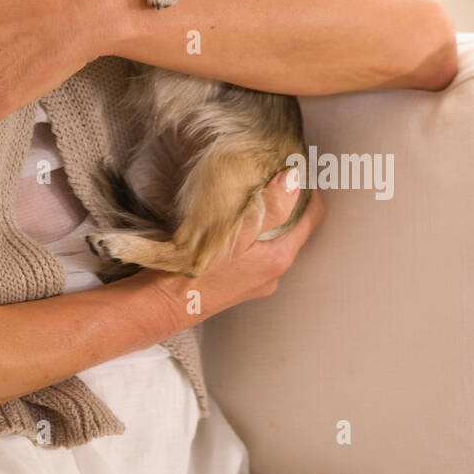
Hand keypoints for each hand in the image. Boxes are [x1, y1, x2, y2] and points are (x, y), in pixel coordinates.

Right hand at [137, 170, 325, 335]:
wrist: (162, 304)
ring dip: (269, 220)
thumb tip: (294, 179)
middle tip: (277, 174)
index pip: (311, 220)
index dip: (311, 193)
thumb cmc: (195, 270)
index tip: (304, 169)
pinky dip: (254, 234)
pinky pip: (256, 252)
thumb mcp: (233, 233)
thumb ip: (268, 208)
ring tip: (256, 193)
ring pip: (273, 241)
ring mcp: (256, 281)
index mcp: (278, 258)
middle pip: (293, 230)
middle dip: (288, 203)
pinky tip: (236, 223)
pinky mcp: (239, 285)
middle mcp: (273, 274)